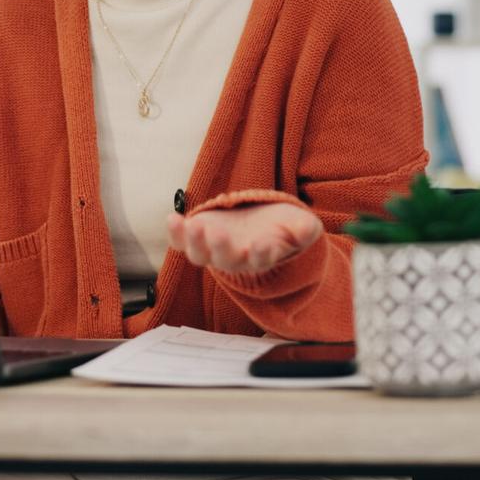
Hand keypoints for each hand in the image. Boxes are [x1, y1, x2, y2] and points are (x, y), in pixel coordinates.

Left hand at [167, 202, 323, 274]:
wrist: (258, 222)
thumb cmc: (282, 225)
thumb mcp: (300, 224)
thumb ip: (305, 229)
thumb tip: (306, 230)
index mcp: (261, 256)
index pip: (260, 259)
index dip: (261, 253)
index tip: (261, 243)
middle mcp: (235, 258)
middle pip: (226, 260)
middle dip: (221, 248)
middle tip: (218, 233)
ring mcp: (213, 249)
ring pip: (200, 255)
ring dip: (195, 242)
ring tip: (194, 225)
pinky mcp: (197, 236)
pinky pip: (181, 242)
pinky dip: (175, 234)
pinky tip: (172, 218)